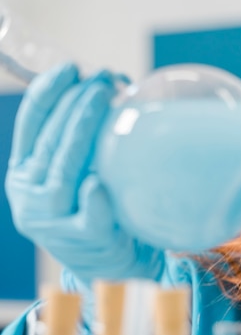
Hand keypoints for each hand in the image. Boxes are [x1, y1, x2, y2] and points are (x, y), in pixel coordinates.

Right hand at [5, 62, 163, 283]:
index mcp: (26, 176)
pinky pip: (88, 216)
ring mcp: (52, 221)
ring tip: (104, 99)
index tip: (69, 68)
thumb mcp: (81, 175)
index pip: (31, 127)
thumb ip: (86, 143)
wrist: (112, 266)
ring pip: (64, 171)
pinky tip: (98, 181)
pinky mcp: (82, 242)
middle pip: (49, 143)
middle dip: (74, 104)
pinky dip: (93, 198)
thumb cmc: (101, 211)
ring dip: (83, 130)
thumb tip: (120, 90)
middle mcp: (31, 197)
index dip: (47, 95)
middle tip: (100, 78)